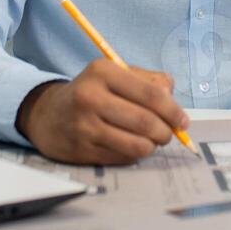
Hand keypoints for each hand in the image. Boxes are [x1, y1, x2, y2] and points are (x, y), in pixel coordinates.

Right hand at [17, 58, 188, 164]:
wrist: (47, 115)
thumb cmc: (91, 92)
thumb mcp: (115, 75)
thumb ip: (148, 81)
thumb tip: (173, 99)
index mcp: (103, 71)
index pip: (151, 94)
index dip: (173, 110)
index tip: (183, 121)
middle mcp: (90, 97)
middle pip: (146, 122)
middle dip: (166, 131)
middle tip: (169, 133)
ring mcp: (84, 126)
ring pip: (137, 144)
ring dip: (152, 146)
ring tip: (152, 140)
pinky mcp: (82, 150)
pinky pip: (123, 158)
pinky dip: (135, 154)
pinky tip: (130, 145)